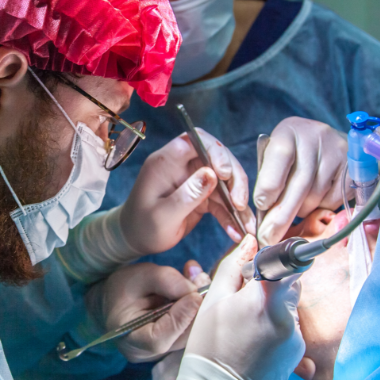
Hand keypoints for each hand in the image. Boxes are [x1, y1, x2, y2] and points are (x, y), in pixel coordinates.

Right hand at [85, 263, 208, 362]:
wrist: (116, 297)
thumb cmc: (124, 287)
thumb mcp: (140, 276)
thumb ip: (166, 280)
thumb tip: (194, 289)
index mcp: (129, 339)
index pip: (159, 338)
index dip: (180, 318)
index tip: (195, 296)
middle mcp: (148, 353)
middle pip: (181, 337)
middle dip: (196, 309)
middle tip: (204, 281)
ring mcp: (163, 352)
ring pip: (190, 333)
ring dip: (200, 307)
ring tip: (199, 280)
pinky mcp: (173, 344)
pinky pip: (191, 329)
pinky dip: (197, 309)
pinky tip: (197, 288)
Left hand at [120, 128, 254, 255]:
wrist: (134, 240)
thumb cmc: (142, 227)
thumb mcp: (163, 215)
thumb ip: (187, 194)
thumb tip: (213, 174)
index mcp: (167, 161)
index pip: (196, 139)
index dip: (216, 151)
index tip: (226, 174)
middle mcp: (182, 165)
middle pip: (218, 159)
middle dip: (234, 179)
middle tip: (239, 202)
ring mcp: (193, 180)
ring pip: (225, 182)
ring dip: (237, 202)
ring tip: (246, 224)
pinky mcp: (201, 195)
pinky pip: (222, 201)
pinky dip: (230, 215)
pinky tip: (237, 232)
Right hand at [185, 234, 304, 379]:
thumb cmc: (210, 343)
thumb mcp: (214, 299)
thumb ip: (233, 266)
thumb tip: (251, 242)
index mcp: (263, 298)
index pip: (288, 262)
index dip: (278, 258)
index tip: (266, 263)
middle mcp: (286, 316)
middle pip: (290, 282)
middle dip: (272, 283)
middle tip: (247, 298)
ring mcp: (296, 336)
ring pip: (290, 304)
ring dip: (275, 305)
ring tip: (249, 324)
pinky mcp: (298, 351)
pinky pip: (291, 325)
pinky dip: (278, 325)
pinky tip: (257, 338)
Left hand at [255, 117, 349, 245]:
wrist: (323, 141)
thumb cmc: (290, 155)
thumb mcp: (274, 158)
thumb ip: (269, 179)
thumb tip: (265, 214)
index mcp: (288, 131)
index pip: (280, 156)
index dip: (270, 184)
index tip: (261, 206)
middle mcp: (315, 137)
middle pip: (300, 182)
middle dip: (281, 215)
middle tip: (268, 236)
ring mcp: (337, 151)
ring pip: (316, 195)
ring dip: (300, 211)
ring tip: (291, 212)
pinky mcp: (354, 167)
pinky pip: (332, 199)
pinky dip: (319, 208)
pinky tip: (312, 202)